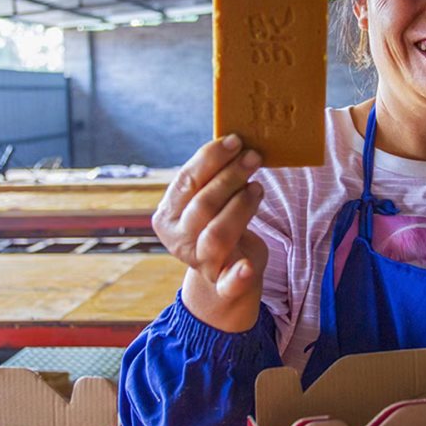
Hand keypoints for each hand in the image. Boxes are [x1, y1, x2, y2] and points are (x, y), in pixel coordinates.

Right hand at [152, 134, 267, 330]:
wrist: (223, 278)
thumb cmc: (219, 225)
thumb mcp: (208, 202)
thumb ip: (213, 180)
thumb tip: (236, 142)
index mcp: (168, 216)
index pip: (186, 181)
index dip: (210, 158)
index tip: (235, 140)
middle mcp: (178, 240)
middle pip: (203, 205)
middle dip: (230, 177)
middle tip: (254, 156)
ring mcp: (200, 264)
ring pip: (217, 234)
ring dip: (242, 206)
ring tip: (258, 186)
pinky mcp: (224, 285)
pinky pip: (228, 283)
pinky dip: (238, 276)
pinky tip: (248, 267)